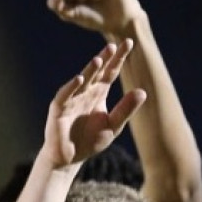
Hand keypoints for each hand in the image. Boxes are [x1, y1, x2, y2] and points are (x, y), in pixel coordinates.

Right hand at [43, 40, 144, 167]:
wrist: (69, 158)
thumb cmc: (90, 141)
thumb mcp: (113, 126)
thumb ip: (125, 109)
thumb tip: (142, 91)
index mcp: (98, 93)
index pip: (110, 72)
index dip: (118, 59)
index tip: (128, 43)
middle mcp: (85, 93)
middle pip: (96, 72)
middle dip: (105, 59)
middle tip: (114, 46)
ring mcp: (71, 100)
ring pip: (81, 81)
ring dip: (89, 71)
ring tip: (99, 60)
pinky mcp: (58, 110)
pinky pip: (65, 96)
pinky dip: (71, 88)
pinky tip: (80, 79)